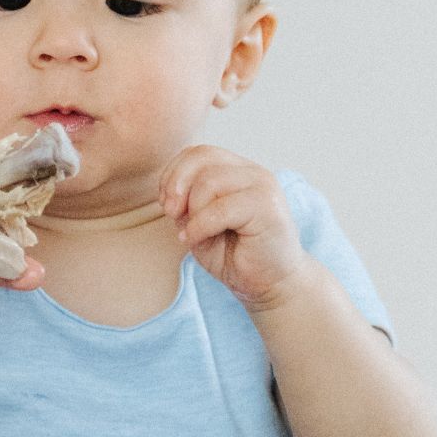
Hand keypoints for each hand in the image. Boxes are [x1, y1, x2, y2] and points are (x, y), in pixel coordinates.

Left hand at [159, 146, 308, 309]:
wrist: (270, 284)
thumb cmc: (234, 254)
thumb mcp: (198, 221)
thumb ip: (186, 200)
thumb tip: (170, 191)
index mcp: (238, 170)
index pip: (199, 152)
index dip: (173, 173)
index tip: (165, 203)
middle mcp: (253, 172)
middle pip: (203, 157)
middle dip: (177, 185)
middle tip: (171, 214)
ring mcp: (263, 187)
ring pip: (210, 181)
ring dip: (191, 210)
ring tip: (191, 233)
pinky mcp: (268, 209)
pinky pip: (220, 209)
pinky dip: (199, 226)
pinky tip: (195, 240)